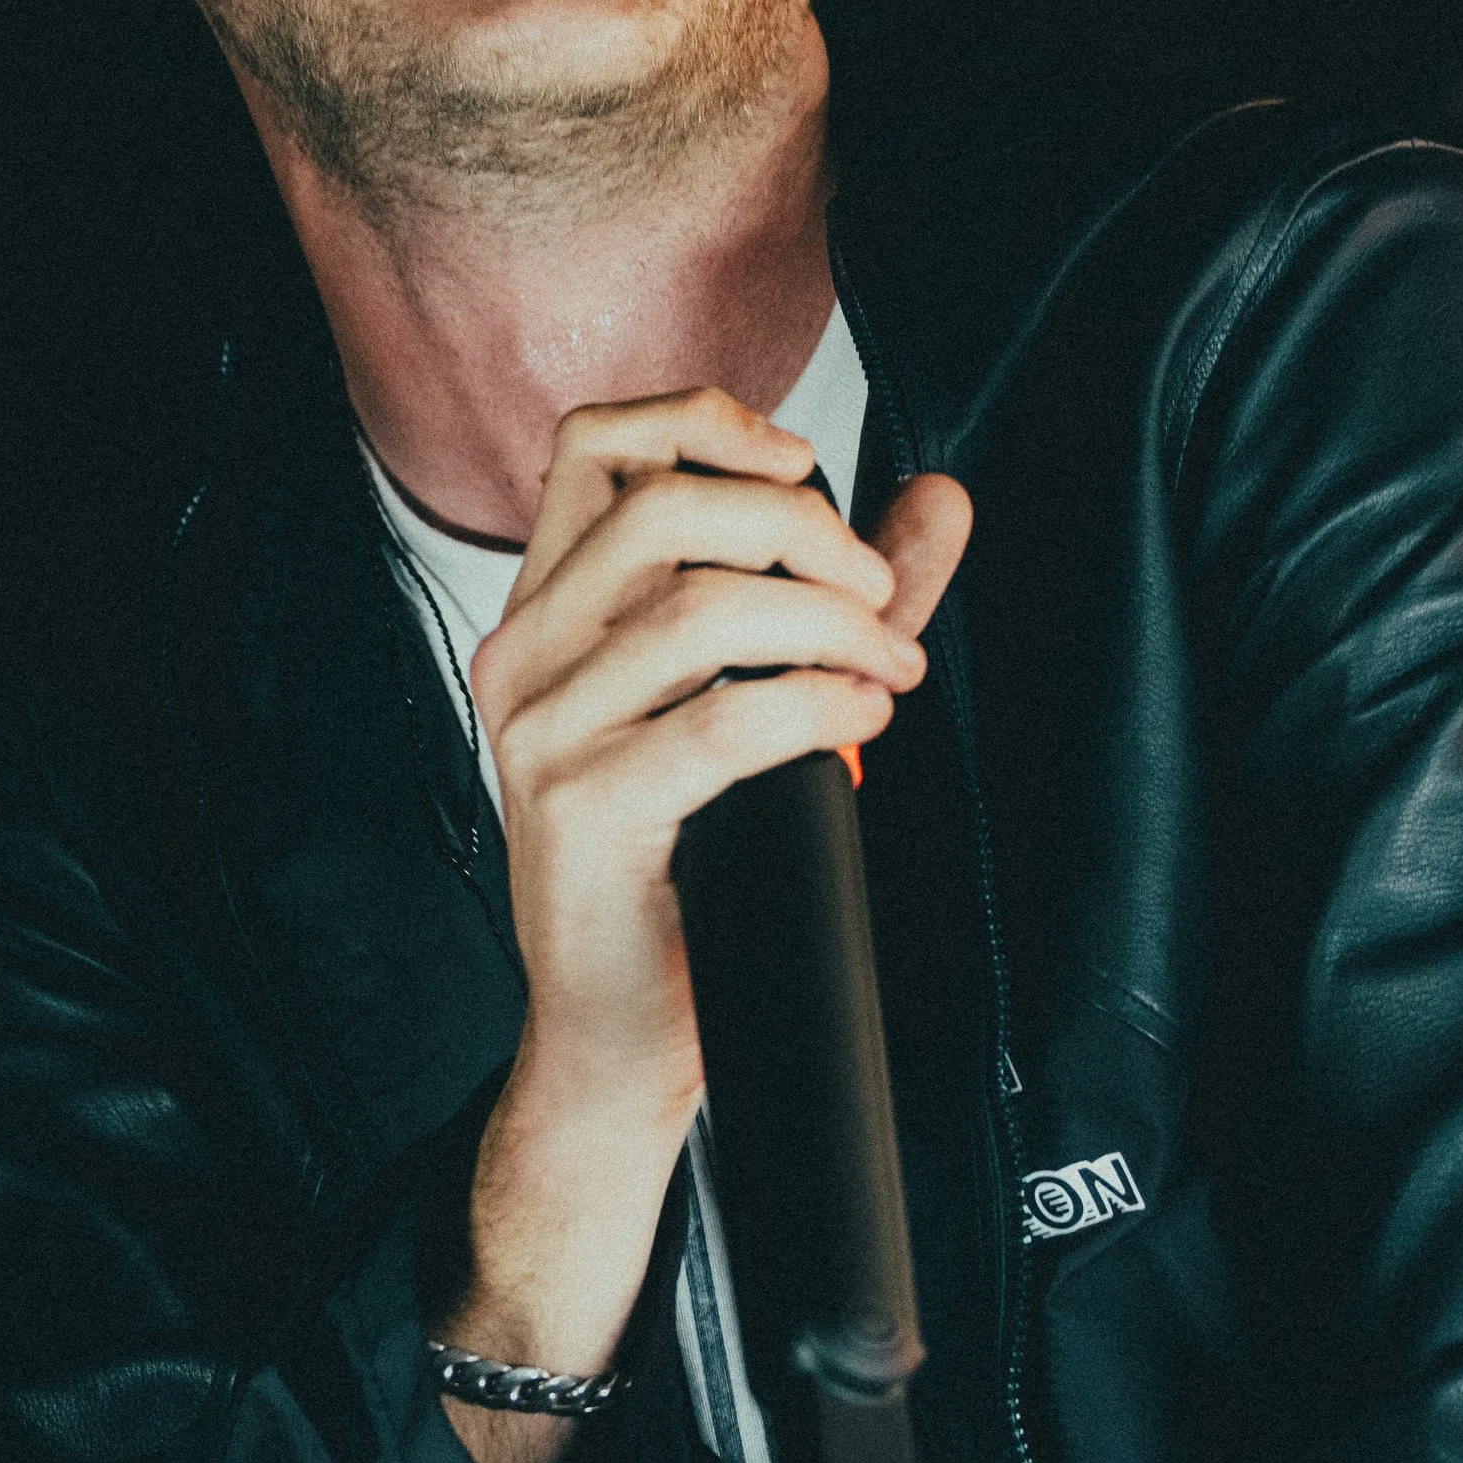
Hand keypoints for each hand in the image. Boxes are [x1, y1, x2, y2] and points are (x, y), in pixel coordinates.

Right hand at [437, 392, 970, 1462]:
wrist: (620, 1038)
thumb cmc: (686, 874)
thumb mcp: (762, 702)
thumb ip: (842, 598)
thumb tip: (940, 501)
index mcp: (544, 613)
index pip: (596, 444)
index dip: (708, 425)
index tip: (807, 471)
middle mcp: (521, 656)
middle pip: (668, 510)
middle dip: (806, 535)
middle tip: (881, 600)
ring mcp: (540, 733)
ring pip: (704, 610)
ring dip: (834, 630)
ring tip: (888, 675)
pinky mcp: (582, 810)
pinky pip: (724, 719)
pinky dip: (819, 706)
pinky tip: (861, 723)